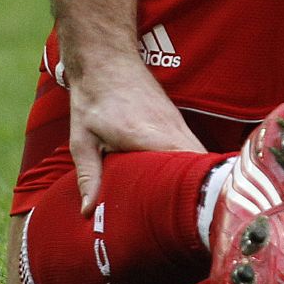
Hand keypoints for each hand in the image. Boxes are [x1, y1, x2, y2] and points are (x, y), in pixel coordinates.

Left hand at [67, 55, 205, 215]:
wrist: (105, 58)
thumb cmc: (92, 98)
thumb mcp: (82, 140)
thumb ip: (89, 175)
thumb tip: (88, 212)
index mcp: (149, 136)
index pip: (186, 167)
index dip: (196, 192)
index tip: (197, 217)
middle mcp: (171, 129)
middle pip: (200, 167)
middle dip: (201, 194)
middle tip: (196, 224)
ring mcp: (178, 124)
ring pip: (200, 157)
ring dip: (198, 181)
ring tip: (193, 212)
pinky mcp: (176, 121)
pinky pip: (193, 148)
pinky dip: (192, 167)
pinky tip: (183, 187)